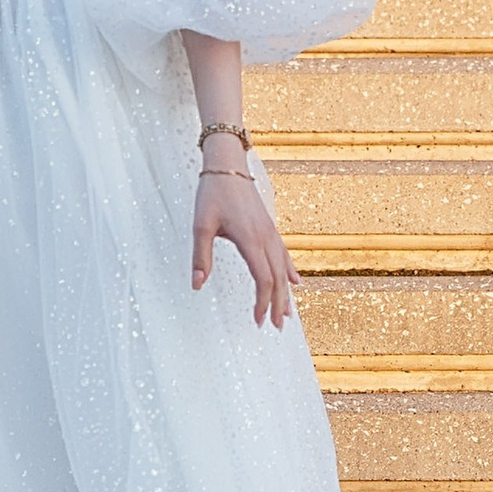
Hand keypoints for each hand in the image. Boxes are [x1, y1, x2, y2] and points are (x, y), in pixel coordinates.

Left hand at [193, 164, 295, 328]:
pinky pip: (284, 254)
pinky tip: (296, 281)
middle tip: (277, 327)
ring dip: (287, 292)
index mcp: (250, 239)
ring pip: (283, 268)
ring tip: (288, 314)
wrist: (227, 164)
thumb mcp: (200, 224)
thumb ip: (200, 256)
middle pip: (278, 278)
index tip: (257, 321)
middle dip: (278, 304)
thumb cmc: (212, 192)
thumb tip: (197, 284)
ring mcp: (270, 231)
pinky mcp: (269, 226)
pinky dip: (290, 271)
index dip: (262, 302)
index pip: (263, 279)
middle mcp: (265, 237)